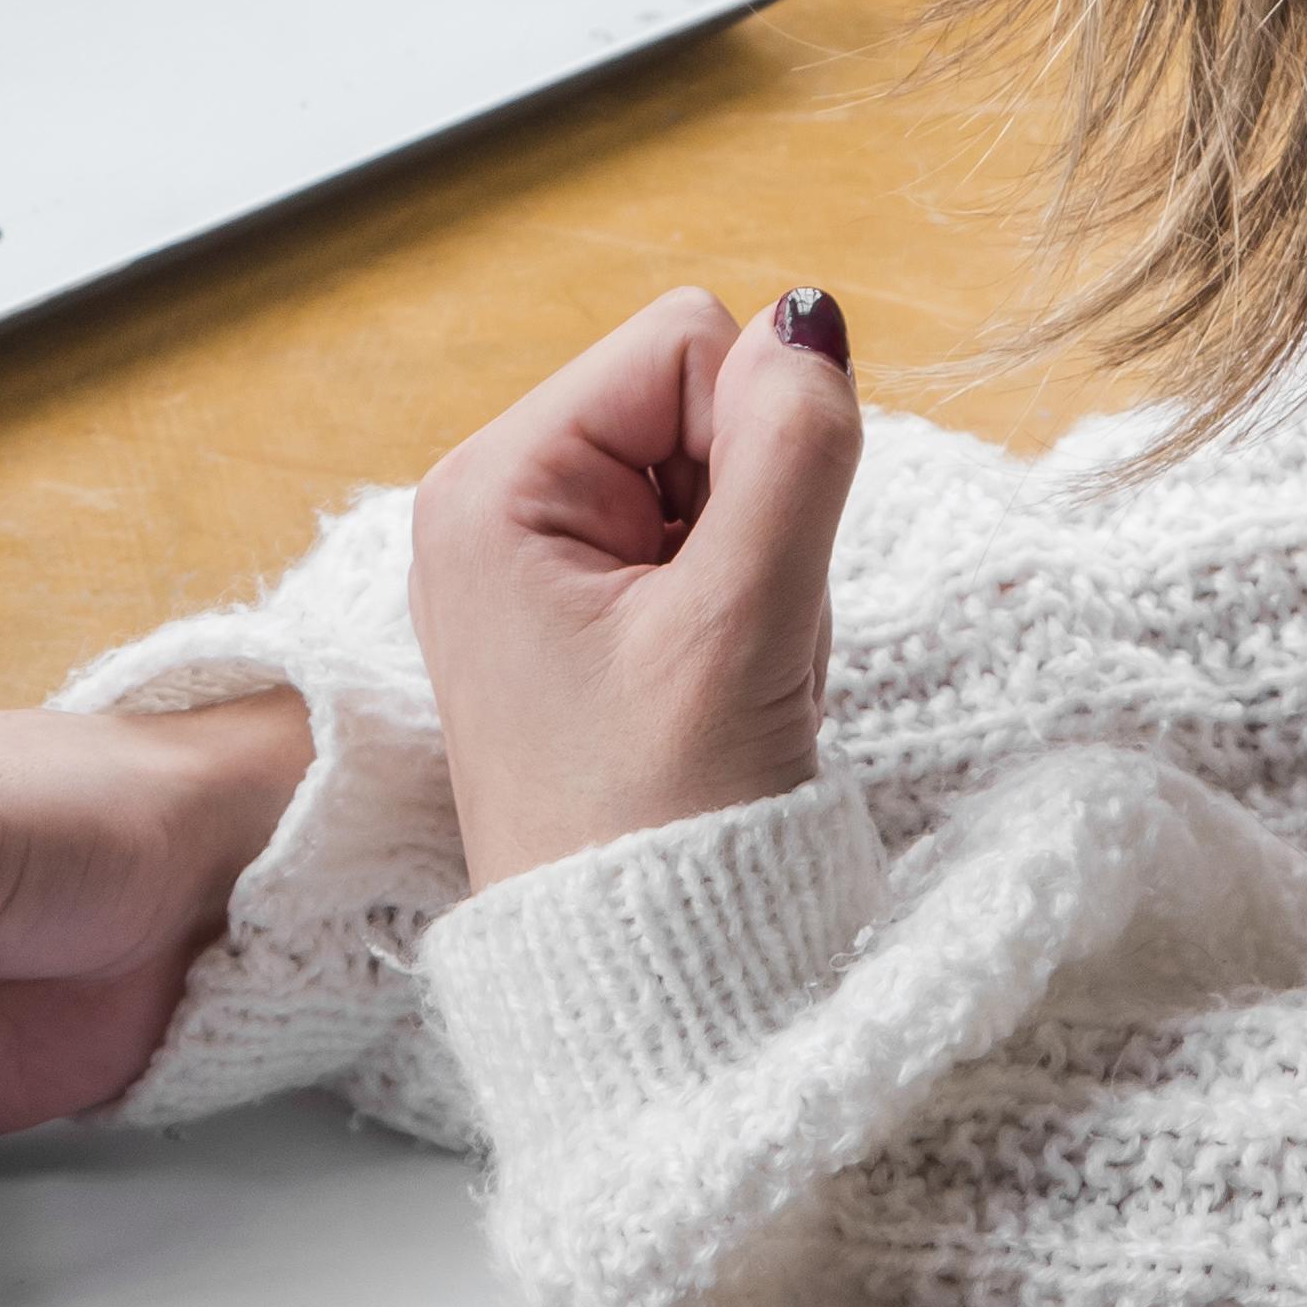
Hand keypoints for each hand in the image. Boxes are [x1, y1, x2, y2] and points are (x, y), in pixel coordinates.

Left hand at [414, 286, 861, 888]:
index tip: (732, 576)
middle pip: (701, 406)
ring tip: (719, 685)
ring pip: (725, 483)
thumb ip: (792, 452)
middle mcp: (499, 503)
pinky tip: (718, 698)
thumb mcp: (741, 626)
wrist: (635, 991)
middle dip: (756, 516)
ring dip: (759, 577)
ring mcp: (541, 562)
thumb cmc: (658, 828)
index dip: (753, 439)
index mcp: (493, 484)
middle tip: (726, 647)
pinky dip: (747, 616)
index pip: (683, 343)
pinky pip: (713, 554)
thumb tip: (813, 315)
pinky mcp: (585, 616)